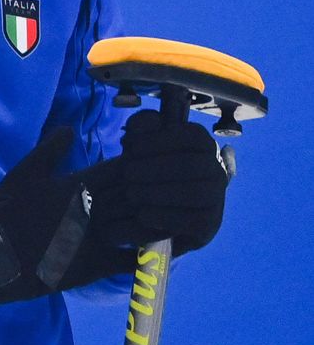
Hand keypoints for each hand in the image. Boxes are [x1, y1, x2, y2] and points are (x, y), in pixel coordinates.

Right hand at [0, 116, 228, 303]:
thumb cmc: (6, 208)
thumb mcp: (25, 172)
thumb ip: (50, 150)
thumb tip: (67, 129)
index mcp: (79, 184)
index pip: (122, 169)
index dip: (142, 163)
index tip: (158, 156)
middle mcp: (95, 208)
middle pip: (137, 193)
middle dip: (156, 186)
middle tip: (179, 180)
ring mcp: (97, 236)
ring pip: (140, 221)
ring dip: (159, 215)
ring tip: (179, 209)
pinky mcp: (96, 263)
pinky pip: (130, 256)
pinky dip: (147, 249)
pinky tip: (163, 244)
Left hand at [90, 109, 227, 253]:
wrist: (151, 209)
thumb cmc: (144, 169)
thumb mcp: (140, 144)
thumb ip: (142, 126)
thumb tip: (153, 120)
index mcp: (203, 145)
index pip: (191, 136)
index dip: (159, 140)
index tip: (130, 147)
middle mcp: (216, 169)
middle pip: (191, 165)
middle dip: (154, 168)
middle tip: (126, 174)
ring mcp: (217, 197)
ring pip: (195, 192)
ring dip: (158, 192)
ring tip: (131, 194)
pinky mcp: (210, 224)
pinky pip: (194, 221)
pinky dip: (164, 217)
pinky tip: (142, 214)